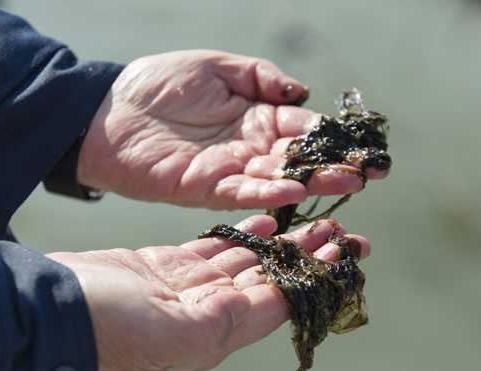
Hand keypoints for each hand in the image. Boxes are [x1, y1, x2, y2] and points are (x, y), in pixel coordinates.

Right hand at [46, 215, 369, 370]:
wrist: (57, 305)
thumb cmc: (110, 325)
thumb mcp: (173, 332)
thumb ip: (226, 319)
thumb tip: (270, 303)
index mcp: (219, 331)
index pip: (282, 301)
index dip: (315, 278)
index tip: (346, 255)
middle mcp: (212, 310)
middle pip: (274, 278)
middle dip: (310, 256)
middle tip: (345, 234)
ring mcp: (192, 285)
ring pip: (251, 259)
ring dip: (284, 242)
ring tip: (316, 224)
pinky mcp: (173, 264)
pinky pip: (219, 247)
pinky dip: (244, 234)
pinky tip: (266, 222)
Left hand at [78, 50, 387, 209]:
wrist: (108, 110)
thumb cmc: (159, 83)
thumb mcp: (216, 66)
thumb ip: (260, 78)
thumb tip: (299, 93)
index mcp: (256, 118)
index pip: (302, 129)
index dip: (333, 136)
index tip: (364, 144)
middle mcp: (249, 149)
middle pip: (299, 160)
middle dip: (336, 165)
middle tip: (372, 171)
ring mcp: (230, 171)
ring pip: (279, 180)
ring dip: (314, 182)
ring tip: (350, 182)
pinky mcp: (206, 189)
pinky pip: (243, 193)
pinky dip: (269, 193)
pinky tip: (297, 190)